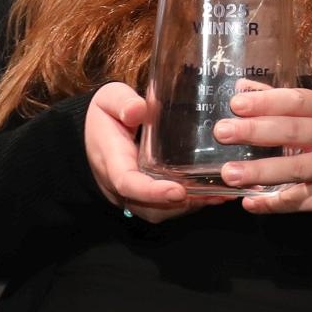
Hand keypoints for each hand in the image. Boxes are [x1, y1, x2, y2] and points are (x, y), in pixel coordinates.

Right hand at [83, 80, 220, 222]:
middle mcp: (119, 185)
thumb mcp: (109, 99)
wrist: (93, 132)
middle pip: (148, 208)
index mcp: (111, 160)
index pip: (128, 183)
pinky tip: (212, 193)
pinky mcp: (142, 198)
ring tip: (219, 194)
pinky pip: (162, 210)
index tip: (178, 191)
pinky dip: (187, 205)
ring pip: (158, 213)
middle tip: (213, 193)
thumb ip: (122, 102)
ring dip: (187, 207)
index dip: (152, 192)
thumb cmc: (106, 115)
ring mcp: (130, 195)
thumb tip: (138, 109)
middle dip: (179, 205)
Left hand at [215, 84, 311, 211]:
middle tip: (222, 133)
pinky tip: (249, 202)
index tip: (236, 104)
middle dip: (256, 131)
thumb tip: (240, 88)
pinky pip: (301, 201)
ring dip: (261, 171)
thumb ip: (279, 100)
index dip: (267, 101)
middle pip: (293, 132)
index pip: (298, 101)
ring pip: (296, 169)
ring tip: (229, 173)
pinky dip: (274, 203)